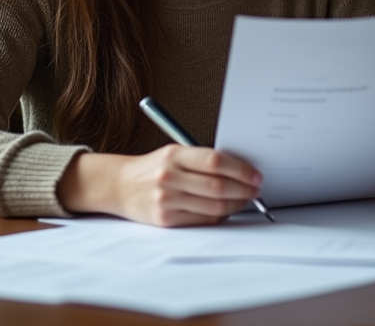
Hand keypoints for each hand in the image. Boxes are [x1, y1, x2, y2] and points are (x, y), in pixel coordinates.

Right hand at [57, 145, 262, 226]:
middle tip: (255, 189)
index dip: (240, 169)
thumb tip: (238, 170)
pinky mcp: (166, 219)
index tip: (255, 174)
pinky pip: (202, 220)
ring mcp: (167, 200)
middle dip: (243, 189)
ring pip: (213, 206)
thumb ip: (200, 160)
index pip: (215, 161)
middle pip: (218, 186)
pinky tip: (225, 210)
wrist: (119, 185)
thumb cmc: (151, 168)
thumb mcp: (172, 153)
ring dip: (236, 204)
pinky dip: (219, 216)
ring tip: (244, 199)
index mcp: (173, 155)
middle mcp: (169, 176)